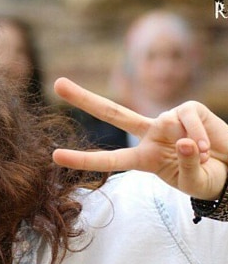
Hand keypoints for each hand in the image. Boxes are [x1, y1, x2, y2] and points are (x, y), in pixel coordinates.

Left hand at [53, 77, 227, 199]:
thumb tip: (185, 142)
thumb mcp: (194, 180)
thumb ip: (188, 165)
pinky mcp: (188, 108)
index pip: (109, 159)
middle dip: (85, 99)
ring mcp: (167, 120)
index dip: (83, 158)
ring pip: (165, 122)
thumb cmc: (207, 177)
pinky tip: (209, 146)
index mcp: (143, 159)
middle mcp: (149, 135)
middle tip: (57, 83)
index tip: (55, 156)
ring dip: (191, 146)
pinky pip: (187, 118)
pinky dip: (200, 135)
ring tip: (205, 157)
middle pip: (113, 113)